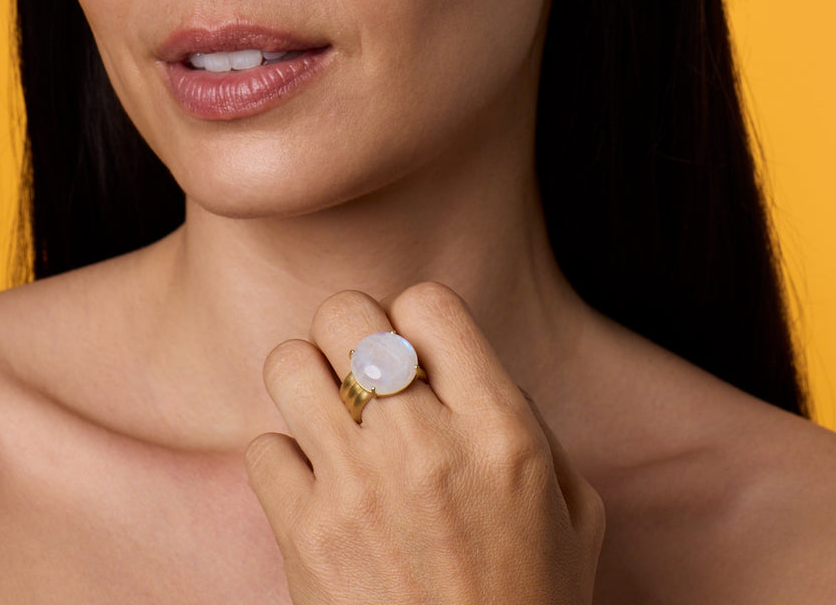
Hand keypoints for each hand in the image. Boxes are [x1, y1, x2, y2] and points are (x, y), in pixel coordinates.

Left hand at [244, 281, 603, 603]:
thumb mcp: (572, 510)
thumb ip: (526, 420)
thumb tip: (464, 366)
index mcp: (500, 429)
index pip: (427, 300)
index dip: (412, 317)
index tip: (412, 351)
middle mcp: (426, 444)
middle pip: (346, 314)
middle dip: (348, 334)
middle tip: (360, 376)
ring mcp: (359, 487)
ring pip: (289, 363)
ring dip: (305, 383)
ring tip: (327, 418)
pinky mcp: (306, 535)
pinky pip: (263, 447)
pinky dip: (283, 463)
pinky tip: (313, 488)